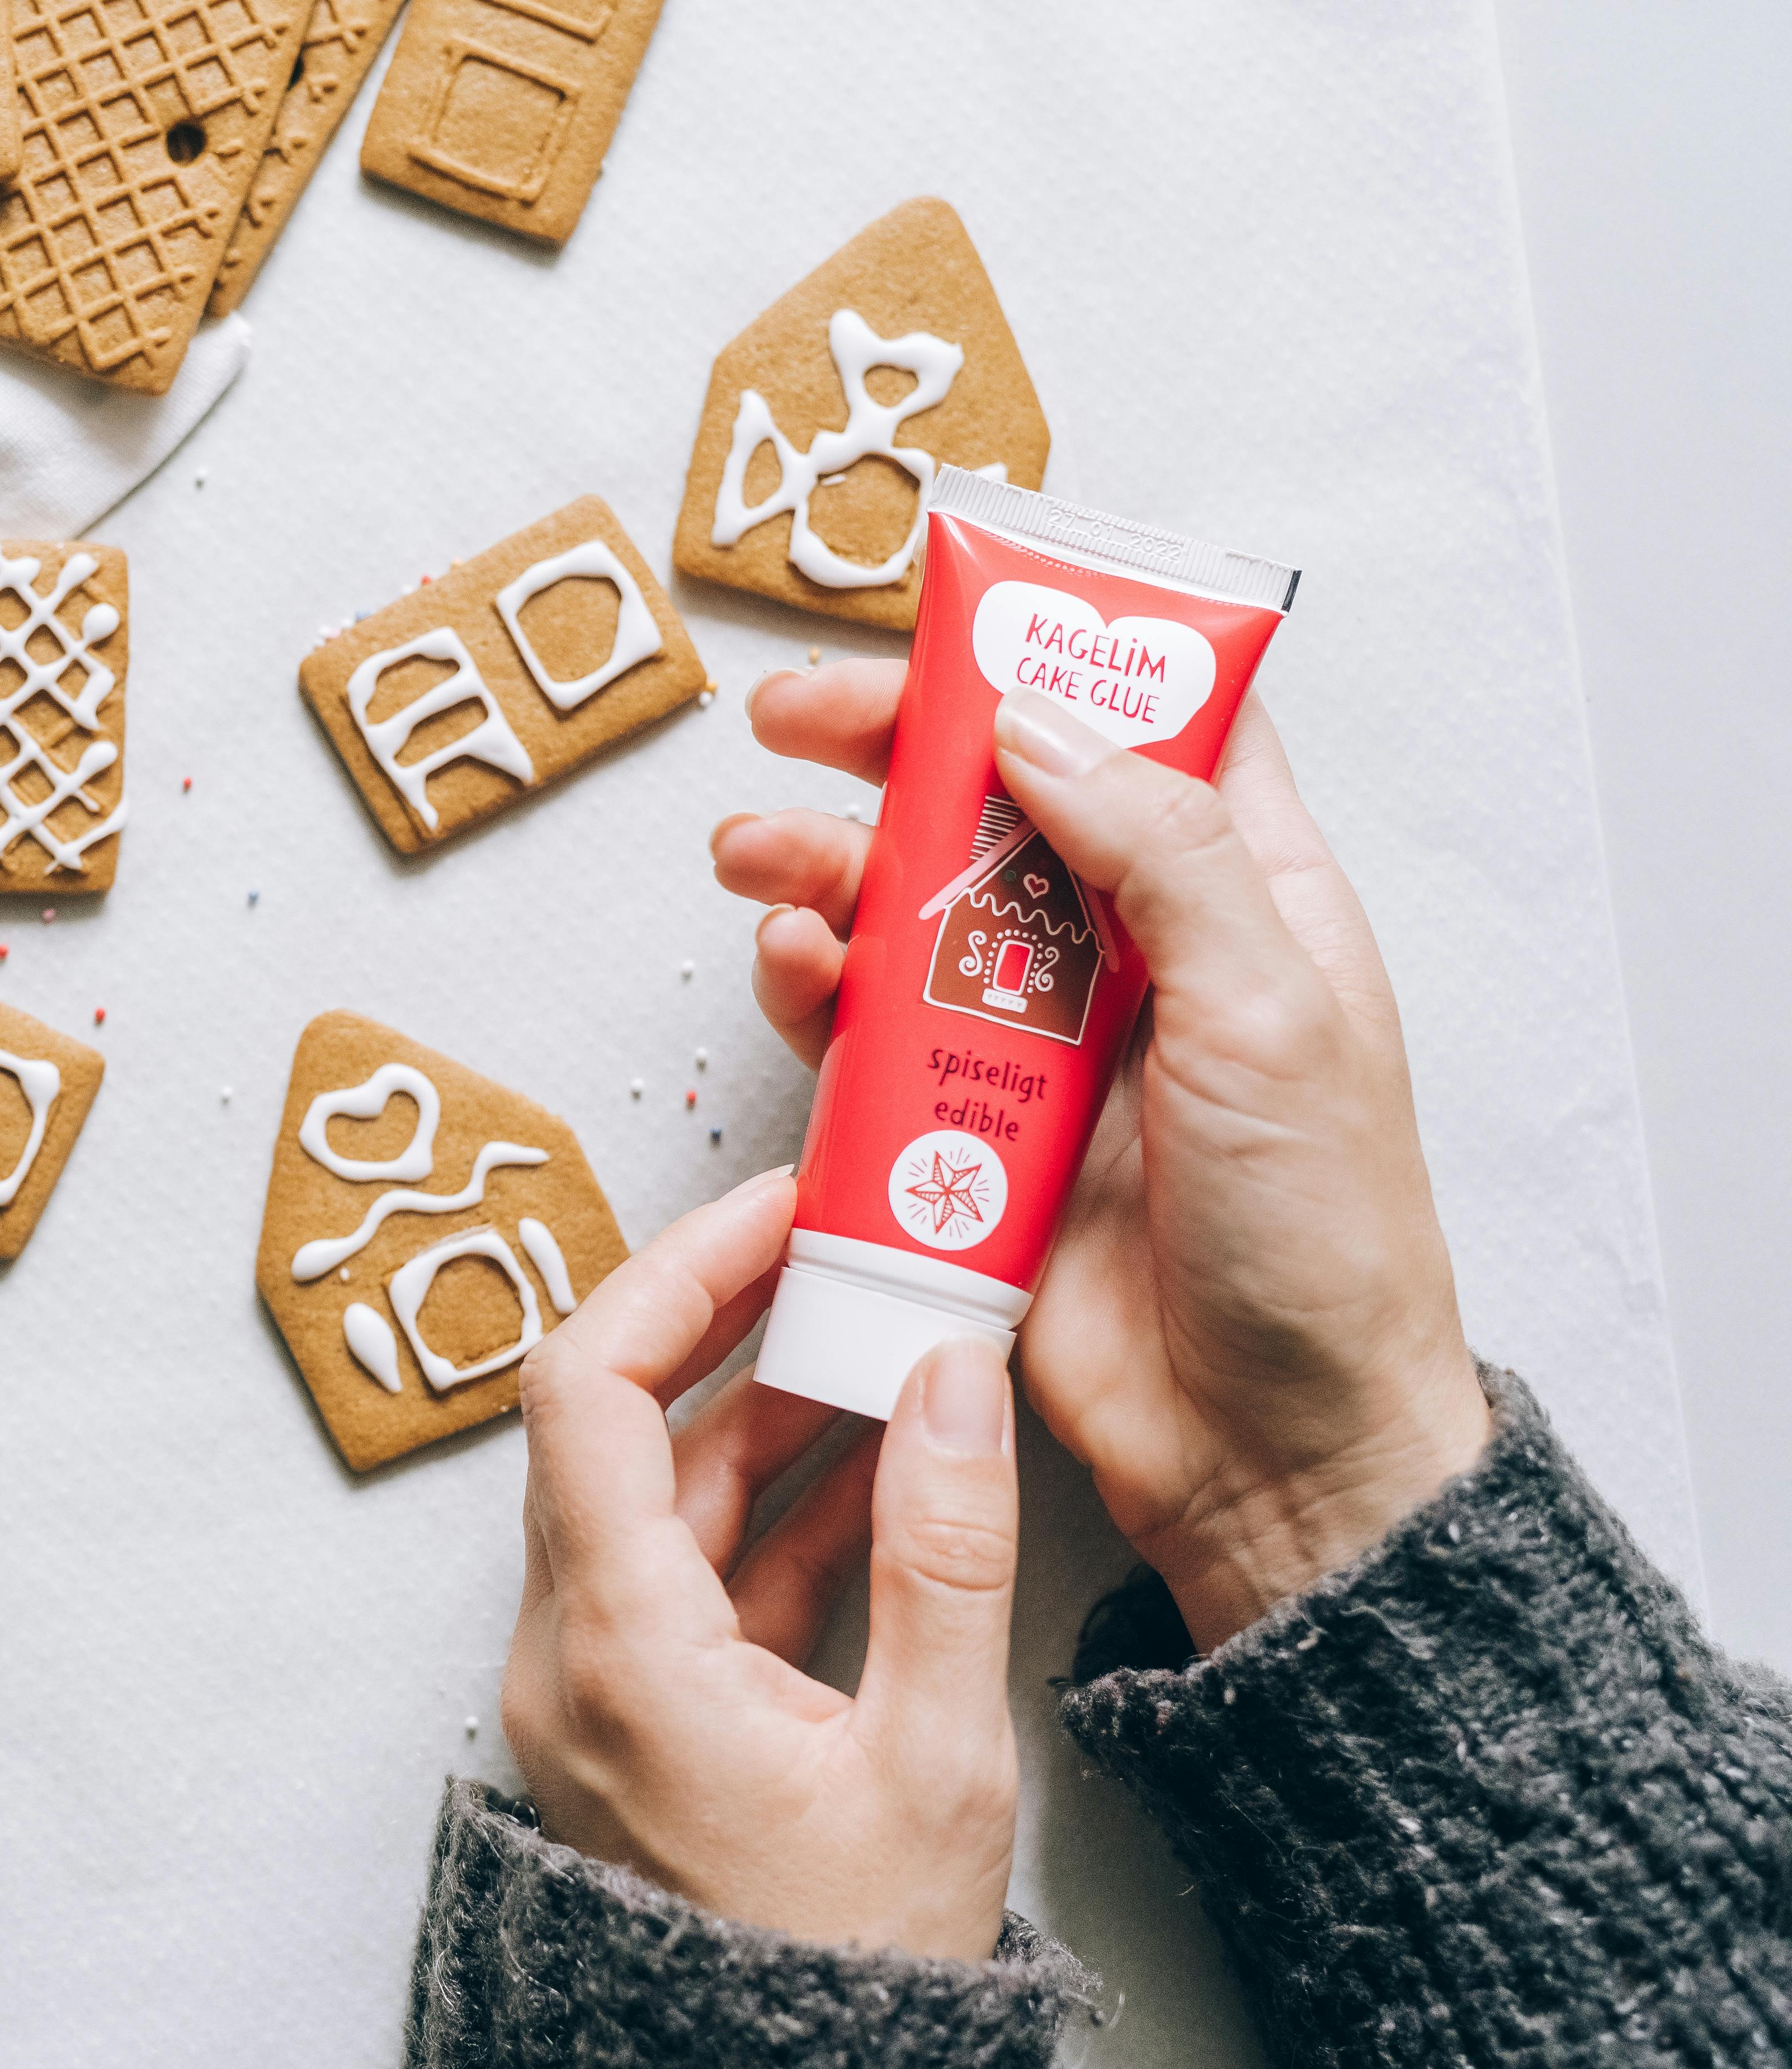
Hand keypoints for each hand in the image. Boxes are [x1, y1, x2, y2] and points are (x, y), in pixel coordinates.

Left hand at [504, 1167, 1022, 1962]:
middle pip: (619, 1427)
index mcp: (621, 1652)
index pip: (590, 1391)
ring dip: (770, 1413)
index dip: (677, 1275)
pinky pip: (690, 1571)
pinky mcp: (638, 1715)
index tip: (777, 1213)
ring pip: (663, 1497)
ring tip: (889, 1336)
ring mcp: (596, 1686)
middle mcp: (574, 1655)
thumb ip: (944, 1555)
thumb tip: (950, 1376)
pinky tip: (878, 1455)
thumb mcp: (933, 1760)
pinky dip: (777, 1507)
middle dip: (734, 1324)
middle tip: (848, 1250)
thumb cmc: (849, 1974)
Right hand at [716, 666, 1491, 1649]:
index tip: (952, 621)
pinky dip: (818, 993)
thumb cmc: (1316, 1236)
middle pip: (998, 808)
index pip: (1151, 731)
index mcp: (1246, 901)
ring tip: (752, 854)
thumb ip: (1157, 853)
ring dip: (827, 869)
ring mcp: (1048, 1047)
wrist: (1268, 1447)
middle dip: (889, 752)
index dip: (1054, 661)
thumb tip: (1037, 721)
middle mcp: (1139, 957)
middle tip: (787, 720)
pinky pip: (874, 1042)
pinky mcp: (970, 1139)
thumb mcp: (1270, 1009)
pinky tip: (790, 968)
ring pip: (914, 917)